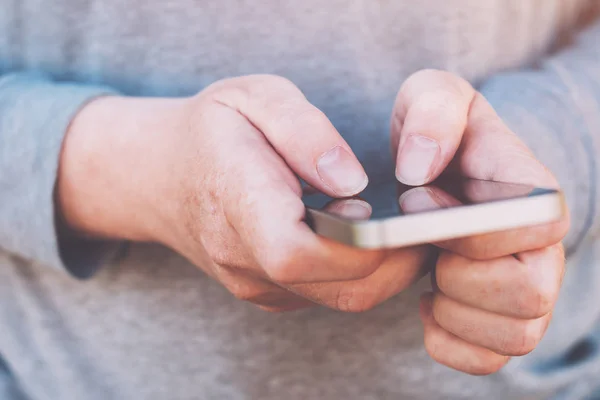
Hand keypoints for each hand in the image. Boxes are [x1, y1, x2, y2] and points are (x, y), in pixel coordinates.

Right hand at [58, 75, 432, 311]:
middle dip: (393, 261)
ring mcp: (251, 282)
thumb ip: (304, 132)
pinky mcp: (266, 293)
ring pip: (338, 299)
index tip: (396, 217)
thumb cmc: (213, 129)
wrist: (162, 175)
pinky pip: (326, 296)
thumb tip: (353, 181)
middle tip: (423, 219)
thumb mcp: (255, 97)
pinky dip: (359, 274)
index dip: (358, 247)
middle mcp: (239, 256)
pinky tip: (363, 239)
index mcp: (234, 198)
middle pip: (333, 287)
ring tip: (400, 225)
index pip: (295, 252)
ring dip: (384, 269)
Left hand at [391, 69, 569, 374]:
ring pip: (514, 336)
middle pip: (528, 296)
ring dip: (454, 312)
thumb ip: (432, 114)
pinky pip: (488, 359)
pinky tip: (427, 304)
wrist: (441, 173)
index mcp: (534, 195)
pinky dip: (449, 341)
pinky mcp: (504, 321)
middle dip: (460, 278)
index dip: (469, 229)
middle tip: (428, 251)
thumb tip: (418, 171)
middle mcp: (543, 250)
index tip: (421, 209)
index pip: (533, 229)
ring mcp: (529, 291)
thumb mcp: (431, 99)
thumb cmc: (442, 137)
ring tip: (428, 275)